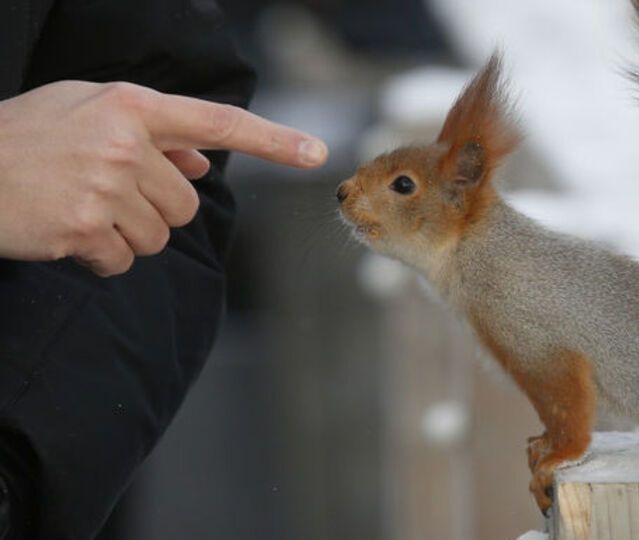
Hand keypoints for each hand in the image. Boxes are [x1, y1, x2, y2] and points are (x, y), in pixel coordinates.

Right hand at [0, 81, 327, 275]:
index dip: (272, 140)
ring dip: (127, 235)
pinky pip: (123, 260)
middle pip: (187, 203)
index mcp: (132, 106)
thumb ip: (152, 133)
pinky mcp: (85, 228)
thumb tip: (205, 160)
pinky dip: (100, 257)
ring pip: (160, 236)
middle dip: (154, 208)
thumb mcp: (87, 113)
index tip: (317, 152)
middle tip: (103, 194)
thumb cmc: (27, 138)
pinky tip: (66, 233)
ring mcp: (106, 186)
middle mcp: (126, 143)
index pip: (218, 123)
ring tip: (81, 209)